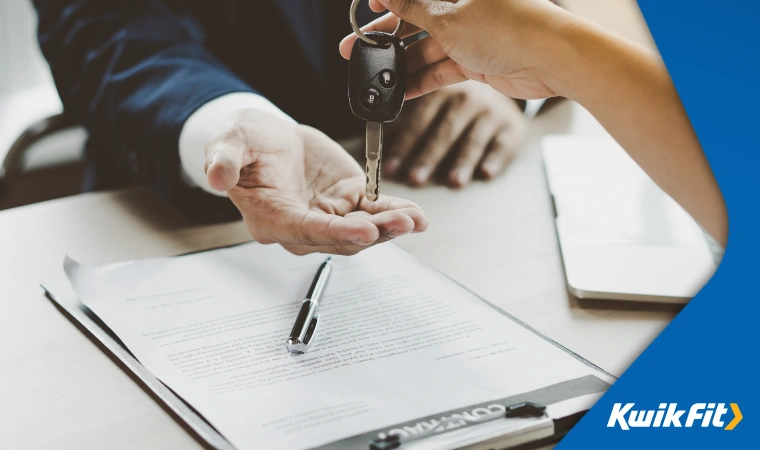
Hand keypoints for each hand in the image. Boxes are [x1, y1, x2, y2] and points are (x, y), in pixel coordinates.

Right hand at [205, 109, 427, 254]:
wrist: (265, 137)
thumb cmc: (244, 143)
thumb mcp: (228, 142)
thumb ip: (223, 160)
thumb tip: (215, 176)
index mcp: (271, 219)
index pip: (305, 231)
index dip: (335, 232)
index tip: (363, 230)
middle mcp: (302, 227)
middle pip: (340, 237)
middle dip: (373, 233)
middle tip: (401, 223)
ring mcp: (328, 216)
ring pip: (362, 230)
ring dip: (390, 227)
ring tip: (415, 220)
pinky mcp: (348, 202)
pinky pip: (374, 212)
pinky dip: (395, 213)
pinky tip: (417, 215)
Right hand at [340, 0, 575, 99]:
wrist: (549, 59)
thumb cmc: (507, 26)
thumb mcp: (449, 17)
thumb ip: (413, 8)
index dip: (389, 3)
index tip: (367, 12)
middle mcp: (463, 8)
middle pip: (415, 21)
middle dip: (387, 38)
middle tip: (357, 51)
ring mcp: (469, 35)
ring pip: (426, 49)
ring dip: (402, 64)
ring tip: (376, 79)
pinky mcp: (476, 61)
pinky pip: (441, 70)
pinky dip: (422, 81)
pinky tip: (401, 92)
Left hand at [384, 81, 525, 186]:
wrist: (507, 84)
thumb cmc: (460, 98)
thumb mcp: (437, 93)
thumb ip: (410, 109)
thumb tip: (372, 129)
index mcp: (441, 88)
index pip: (418, 118)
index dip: (403, 144)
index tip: (389, 168)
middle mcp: (467, 97)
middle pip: (444, 131)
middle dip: (428, 156)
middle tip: (415, 179)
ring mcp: (491, 111)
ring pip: (473, 138)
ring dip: (462, 161)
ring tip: (453, 181)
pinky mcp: (512, 126)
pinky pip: (502, 143)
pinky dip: (495, 158)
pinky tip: (486, 173)